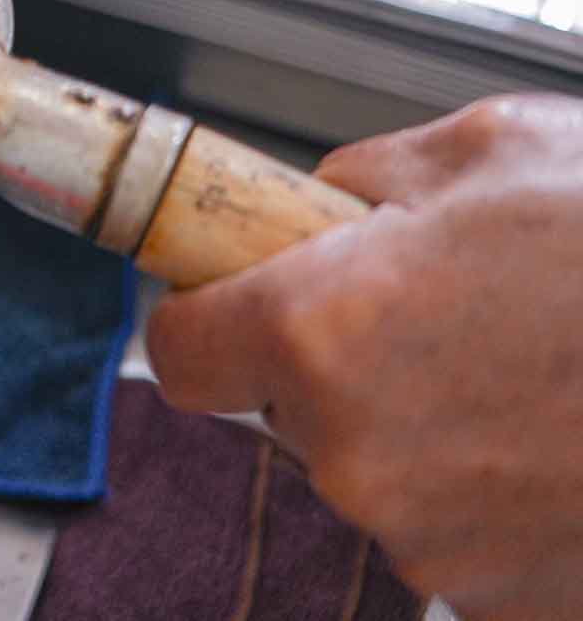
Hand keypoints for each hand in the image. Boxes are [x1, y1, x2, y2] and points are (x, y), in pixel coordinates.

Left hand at [147, 96, 582, 619]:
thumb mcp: (488, 151)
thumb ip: (365, 183)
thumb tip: (317, 205)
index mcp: (321, 331)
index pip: (182, 353)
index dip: (208, 317)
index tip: (236, 300)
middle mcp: (356, 454)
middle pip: (293, 413)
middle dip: (344, 363)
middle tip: (448, 316)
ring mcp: (435, 544)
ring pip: (381, 473)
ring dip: (430, 429)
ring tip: (535, 373)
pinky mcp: (509, 604)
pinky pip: (464, 537)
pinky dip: (501, 496)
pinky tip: (563, 439)